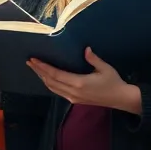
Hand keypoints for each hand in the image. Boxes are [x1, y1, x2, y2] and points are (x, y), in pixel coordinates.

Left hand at [27, 48, 141, 113]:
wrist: (121, 99)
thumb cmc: (114, 82)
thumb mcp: (105, 68)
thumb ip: (93, 59)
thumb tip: (85, 49)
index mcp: (79, 83)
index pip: (56, 74)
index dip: (43, 67)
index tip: (34, 60)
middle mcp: (73, 92)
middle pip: (50, 81)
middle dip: (39, 71)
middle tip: (30, 62)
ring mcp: (73, 98)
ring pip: (53, 88)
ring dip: (43, 78)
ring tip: (35, 68)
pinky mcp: (74, 101)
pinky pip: (58, 92)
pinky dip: (50, 84)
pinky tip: (47, 78)